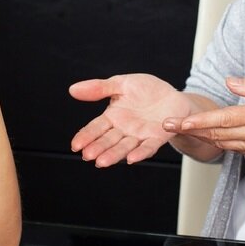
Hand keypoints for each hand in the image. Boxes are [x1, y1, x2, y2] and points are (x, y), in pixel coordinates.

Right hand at [69, 74, 191, 165]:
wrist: (172, 95)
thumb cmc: (146, 90)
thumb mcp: (121, 83)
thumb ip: (99, 88)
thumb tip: (73, 90)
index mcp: (113, 116)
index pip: (95, 128)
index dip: (85, 136)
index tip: (75, 145)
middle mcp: (124, 129)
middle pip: (108, 140)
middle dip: (98, 148)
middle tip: (88, 155)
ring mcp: (139, 135)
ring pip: (124, 147)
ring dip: (113, 155)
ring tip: (102, 162)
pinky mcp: (156, 137)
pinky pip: (148, 147)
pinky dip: (140, 153)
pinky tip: (132, 158)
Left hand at [169, 76, 244, 167]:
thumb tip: (230, 81)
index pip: (222, 120)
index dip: (198, 122)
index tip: (180, 121)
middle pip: (215, 134)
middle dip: (189, 130)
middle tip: (167, 125)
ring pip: (222, 143)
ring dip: (200, 137)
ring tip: (180, 129)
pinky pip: (235, 148)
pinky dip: (218, 142)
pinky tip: (208, 136)